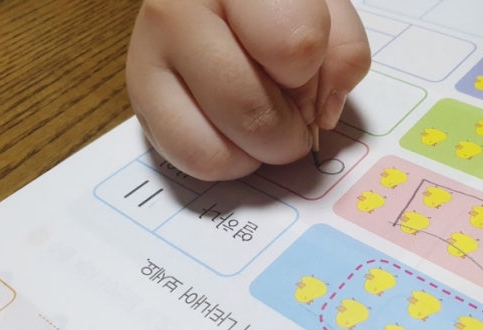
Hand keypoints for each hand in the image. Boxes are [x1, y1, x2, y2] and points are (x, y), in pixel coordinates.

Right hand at [126, 0, 369, 179]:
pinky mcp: (139, 99)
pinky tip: (234, 131)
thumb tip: (320, 115)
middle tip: (293, 115)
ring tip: (262, 121)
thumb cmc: (278, 2)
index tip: (307, 65)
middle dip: (288, 132)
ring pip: (214, 147)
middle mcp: (177, 12)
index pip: (295, 47)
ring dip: (255, 152)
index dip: (312, 72)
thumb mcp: (326, 7)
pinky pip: (190, 159)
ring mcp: (147, 57)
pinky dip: (226, 160)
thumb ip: (343, 52)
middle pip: (250, 111)